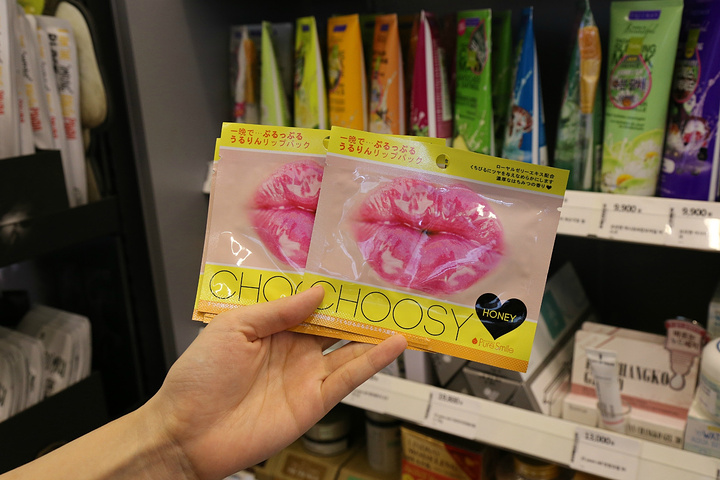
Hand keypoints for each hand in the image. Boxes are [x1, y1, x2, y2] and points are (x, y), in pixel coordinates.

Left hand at [145, 285, 406, 479]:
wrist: (186, 431)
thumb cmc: (199, 376)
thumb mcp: (235, 326)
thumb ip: (279, 310)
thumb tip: (318, 292)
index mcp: (273, 329)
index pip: (312, 306)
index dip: (335, 293)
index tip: (360, 275)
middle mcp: (294, 351)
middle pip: (337, 327)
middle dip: (363, 312)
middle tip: (392, 293)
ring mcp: (307, 377)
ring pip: (351, 351)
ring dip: (376, 335)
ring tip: (403, 316)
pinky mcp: (314, 402)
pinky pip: (348, 379)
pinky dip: (373, 362)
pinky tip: (392, 345)